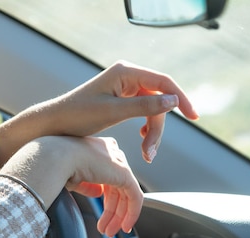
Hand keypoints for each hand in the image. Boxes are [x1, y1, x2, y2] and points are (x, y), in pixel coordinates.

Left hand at [0, 60, 197, 164]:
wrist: (54, 123)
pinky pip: (142, 111)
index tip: (194, 116)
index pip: (163, 82)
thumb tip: (173, 100)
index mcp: (125, 72)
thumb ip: (144, 106)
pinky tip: (142, 139)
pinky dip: (144, 127)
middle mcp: (127, 76)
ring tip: (146, 153)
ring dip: (151, 132)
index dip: (181, 98)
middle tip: (151, 152)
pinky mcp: (120, 99)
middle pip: (158, 99)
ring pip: (151, 109)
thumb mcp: (114, 112)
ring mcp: (123, 87)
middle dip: (158, 127)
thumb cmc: (78, 115)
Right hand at [0, 136, 141, 236]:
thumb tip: (98, 193)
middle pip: (117, 188)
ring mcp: (119, 163)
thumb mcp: (73, 178)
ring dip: (118, 217)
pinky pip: (135, 197)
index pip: (108, 178)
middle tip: (106, 230)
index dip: (107, 200)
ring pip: (126, 194)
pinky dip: (131, 213)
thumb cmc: (55, 165)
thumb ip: (88, 185)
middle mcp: (111, 153)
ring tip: (109, 232)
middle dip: (112, 212)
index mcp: (99, 150)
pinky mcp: (124, 173)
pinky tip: (125, 226)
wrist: (54, 158)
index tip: (103, 218)